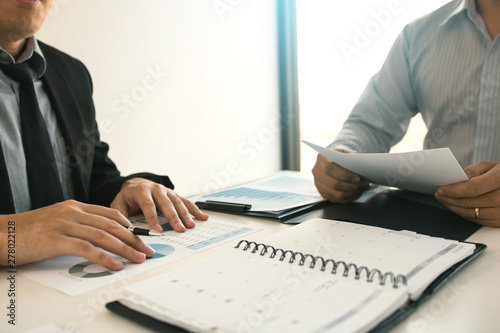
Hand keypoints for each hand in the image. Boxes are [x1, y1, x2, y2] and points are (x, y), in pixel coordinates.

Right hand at [0, 200, 155, 268]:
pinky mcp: (56, 239)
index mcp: (74, 207)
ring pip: (103, 236)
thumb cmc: (28, 231)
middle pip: (112, 225)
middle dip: (133, 239)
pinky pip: (86, 248)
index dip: (128, 225)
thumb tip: (99, 236)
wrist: (1, 233)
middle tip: (147, 250)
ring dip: (125, 249)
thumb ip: (77, 224)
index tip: (141, 236)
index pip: (109, 213)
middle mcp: (73, 212)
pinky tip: (115, 265)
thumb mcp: (57, 221)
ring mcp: (64, 224)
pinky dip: (103, 257)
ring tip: (138, 258)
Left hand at [111, 178, 208, 232]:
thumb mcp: (118, 204)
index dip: (153, 218)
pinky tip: (202, 217)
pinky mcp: (174, 194)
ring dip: (185, 215)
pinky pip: (186, 202)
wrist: (136, 184)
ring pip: (177, 203)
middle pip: (166, 204)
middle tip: (179, 229)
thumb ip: (120, 215)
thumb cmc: (128, 197)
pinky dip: (194, 209)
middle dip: (173, 217)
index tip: (157, 230)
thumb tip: (123, 229)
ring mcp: (167, 191)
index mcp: (141, 191)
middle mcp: (156, 189)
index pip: (148, 205)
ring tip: (191, 225)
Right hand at [311, 149, 369, 202]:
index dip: (344, 175)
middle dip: (352, 186)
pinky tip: (357, 192)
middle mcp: (316, 171)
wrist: (332, 162)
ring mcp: (318, 183)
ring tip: (362, 188)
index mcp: (321, 158)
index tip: (358, 178)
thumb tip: (359, 164)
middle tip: (365, 184)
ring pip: (337, 194)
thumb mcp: (345, 152)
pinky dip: (349, 198)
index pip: (330, 168)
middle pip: (334, 183)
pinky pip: (337, 199)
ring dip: (353, 193)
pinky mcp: (322, 193)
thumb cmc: (340, 156)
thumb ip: (351, 156)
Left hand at [435, 161, 499, 226]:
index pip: (473, 188)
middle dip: (450, 199)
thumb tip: (457, 179)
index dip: (454, 190)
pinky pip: (476, 220)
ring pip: (471, 213)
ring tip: (445, 200)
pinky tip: (456, 206)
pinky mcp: (499, 221)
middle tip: (439, 194)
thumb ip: (473, 171)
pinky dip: (463, 213)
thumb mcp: (490, 166)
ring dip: (454, 207)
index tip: (442, 189)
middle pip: (469, 202)